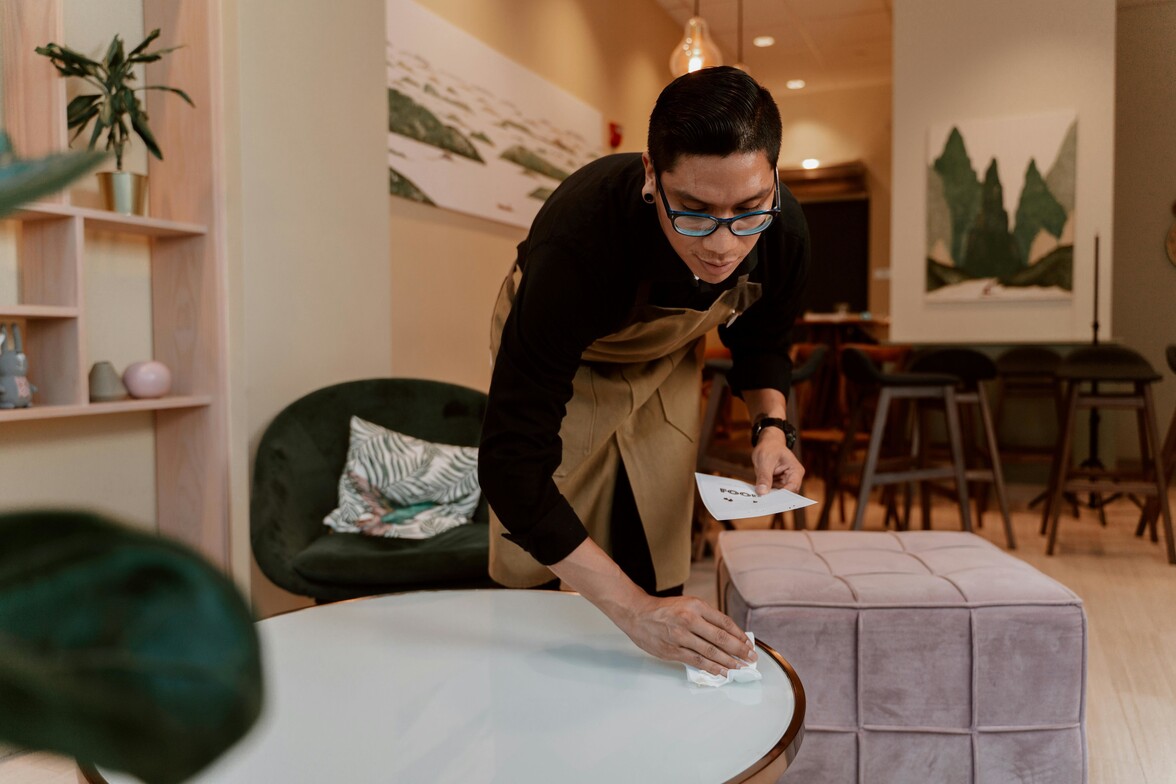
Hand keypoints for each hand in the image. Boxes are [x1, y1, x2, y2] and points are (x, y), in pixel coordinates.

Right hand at [611, 593, 756, 676]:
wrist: (637, 613)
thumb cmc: (664, 609)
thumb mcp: (688, 604)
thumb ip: (706, 617)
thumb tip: (728, 635)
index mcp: (696, 605)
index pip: (724, 622)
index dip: (739, 635)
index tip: (748, 644)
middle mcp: (689, 620)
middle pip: (721, 638)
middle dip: (739, 650)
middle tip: (751, 658)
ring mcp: (680, 636)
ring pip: (711, 652)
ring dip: (728, 662)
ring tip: (740, 668)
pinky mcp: (673, 650)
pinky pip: (697, 661)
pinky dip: (712, 668)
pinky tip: (722, 672)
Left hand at [752, 427, 804, 493]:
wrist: (768, 444)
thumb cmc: (770, 448)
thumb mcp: (765, 460)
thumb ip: (764, 477)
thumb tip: (762, 492)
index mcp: (796, 471)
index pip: (792, 487)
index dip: (782, 495)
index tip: (770, 499)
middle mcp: (793, 478)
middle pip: (786, 494)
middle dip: (775, 498)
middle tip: (762, 502)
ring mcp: (785, 483)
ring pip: (778, 496)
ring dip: (769, 497)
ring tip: (759, 498)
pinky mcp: (776, 485)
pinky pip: (772, 493)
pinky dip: (765, 494)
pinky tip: (758, 495)